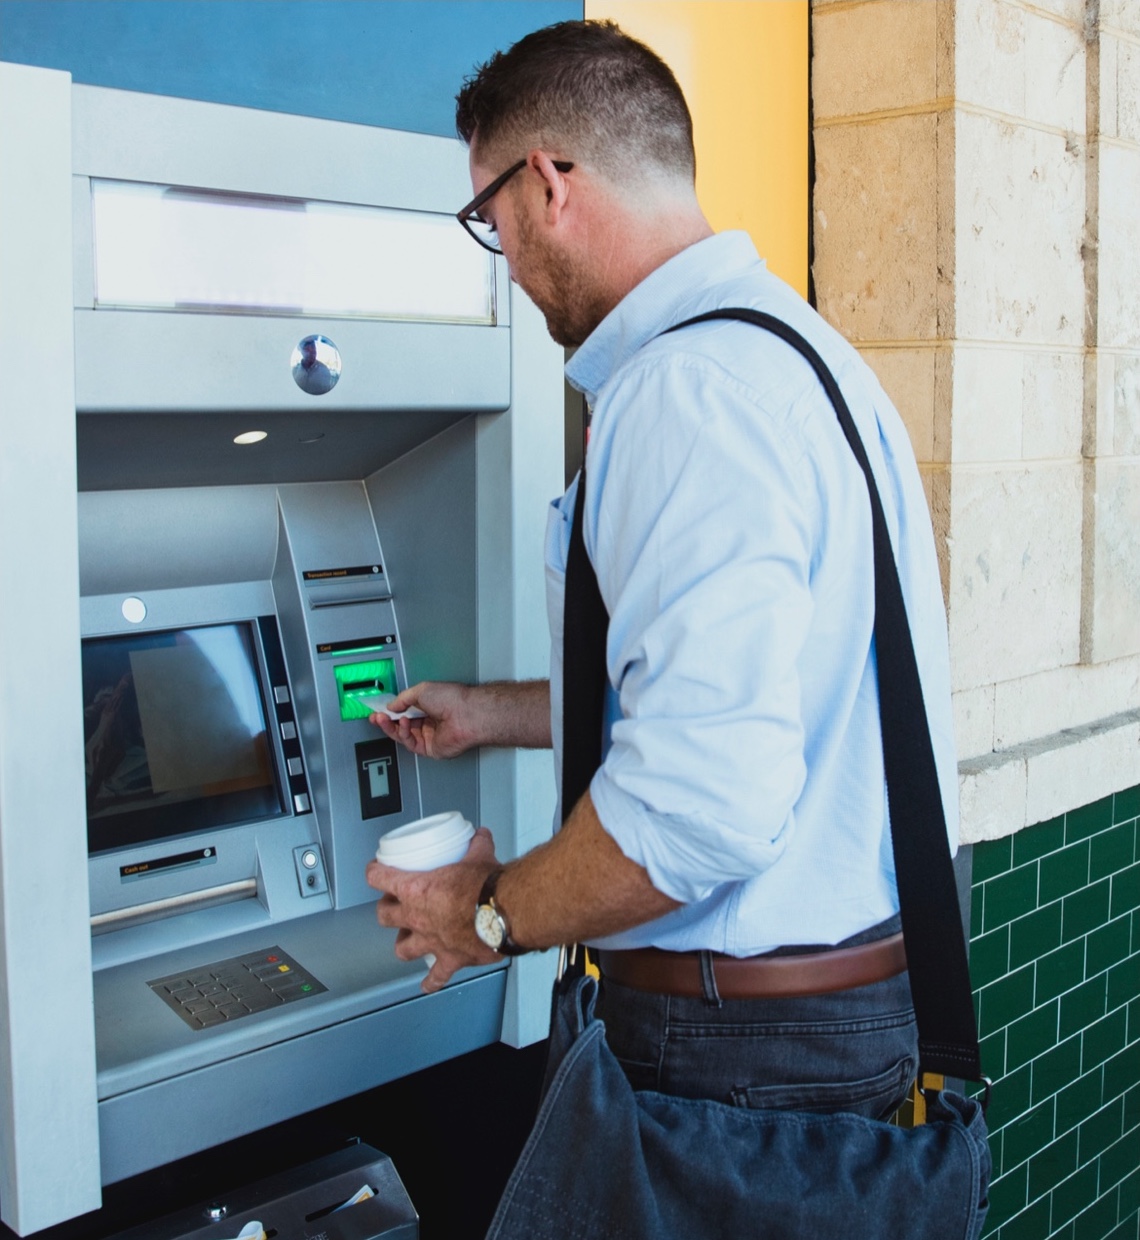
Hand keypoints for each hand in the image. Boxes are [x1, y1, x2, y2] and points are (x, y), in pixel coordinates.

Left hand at [365, 827, 500, 991]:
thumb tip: (480, 836)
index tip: (375, 870)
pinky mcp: (450, 959)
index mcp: (416, 889)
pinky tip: (428, 984)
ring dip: (403, 944)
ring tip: (408, 940)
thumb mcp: (479, 855)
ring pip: (403, 948)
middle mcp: (417, 917)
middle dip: (387, 910)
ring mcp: (431, 941)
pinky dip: (431, 981)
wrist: (506, 913)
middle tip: (394, 904)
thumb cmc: (487, 886)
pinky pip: (436, 976)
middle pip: (385, 916)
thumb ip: (477, 844)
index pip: (380, 879)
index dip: (374, 873)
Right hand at [370, 681, 478, 758]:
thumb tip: (392, 705)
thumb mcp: (421, 690)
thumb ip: (403, 698)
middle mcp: (429, 721)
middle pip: (401, 724)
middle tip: (376, 717)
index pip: (404, 710)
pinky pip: (411, 744)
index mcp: (429, 706)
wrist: (467, 714)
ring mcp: (430, 735)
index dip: (390, 710)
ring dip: (391, 727)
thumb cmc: (453, 699)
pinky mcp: (431, 749)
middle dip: (387, 721)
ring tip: (384, 719)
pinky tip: (402, 724)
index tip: (379, 709)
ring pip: (404, 735)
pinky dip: (404, 734)